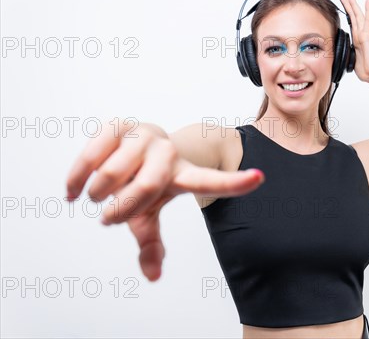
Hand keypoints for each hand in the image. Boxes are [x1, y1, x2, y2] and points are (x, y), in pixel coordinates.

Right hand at [65, 121, 263, 281]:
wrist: (127, 146)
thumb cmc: (143, 183)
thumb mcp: (146, 216)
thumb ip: (150, 243)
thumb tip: (154, 276)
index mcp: (183, 175)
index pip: (212, 182)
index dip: (234, 183)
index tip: (259, 177)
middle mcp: (169, 152)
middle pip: (148, 186)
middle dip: (123, 207)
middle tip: (109, 218)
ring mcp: (145, 135)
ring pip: (113, 174)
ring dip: (98, 194)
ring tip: (99, 195)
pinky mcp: (119, 125)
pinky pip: (91, 157)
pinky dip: (77, 179)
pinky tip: (76, 189)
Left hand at [339, 0, 368, 84]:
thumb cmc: (367, 70)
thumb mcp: (354, 60)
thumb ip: (351, 54)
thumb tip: (348, 54)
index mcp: (357, 40)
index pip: (351, 23)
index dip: (347, 13)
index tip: (343, 4)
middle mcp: (361, 35)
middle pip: (354, 16)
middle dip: (348, 4)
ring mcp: (364, 34)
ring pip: (358, 15)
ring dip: (353, 4)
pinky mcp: (367, 36)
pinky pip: (367, 20)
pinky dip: (367, 9)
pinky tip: (368, 0)